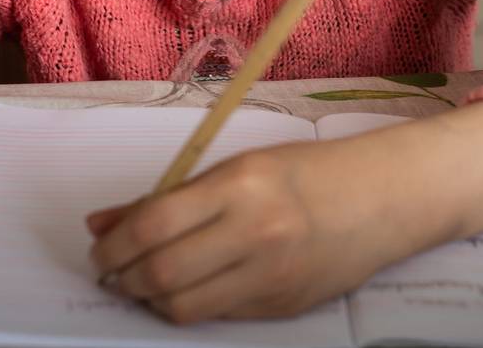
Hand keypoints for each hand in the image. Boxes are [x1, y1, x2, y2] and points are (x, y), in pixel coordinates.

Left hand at [85, 140, 413, 325]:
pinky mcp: (281, 306)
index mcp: (241, 184)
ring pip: (184, 307)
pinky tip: (186, 288)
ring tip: (143, 284)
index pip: (155, 224)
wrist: (381, 199)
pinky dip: (189, 306)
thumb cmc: (306, 173)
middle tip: (112, 273)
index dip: (115, 245)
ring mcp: (271, 275)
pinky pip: (217, 315)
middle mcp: (256, 232)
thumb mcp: (239, 167)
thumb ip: (171, 196)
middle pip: (163, 273)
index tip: (101, 249)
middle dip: (123, 279)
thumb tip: (102, 223)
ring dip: (150, 299)